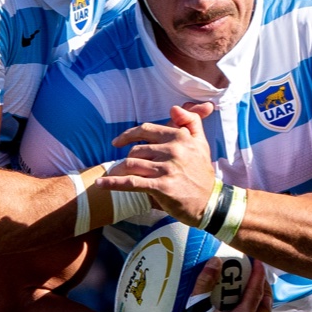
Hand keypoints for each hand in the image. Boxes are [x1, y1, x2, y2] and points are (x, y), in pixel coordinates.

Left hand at [98, 104, 219, 224]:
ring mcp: (166, 169)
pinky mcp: (161, 187)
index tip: (117, 142)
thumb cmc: (201, 173)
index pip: (146, 130)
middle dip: (127, 159)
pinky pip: (131, 182)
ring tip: (114, 176)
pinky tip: (100, 184)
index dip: (128, 135)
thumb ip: (190, 122)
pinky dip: (113, 183)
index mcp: (180, 137)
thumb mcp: (201, 144)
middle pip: (136, 150)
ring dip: (119, 171)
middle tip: (124, 168)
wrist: (210, 203)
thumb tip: (174, 108)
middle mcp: (173, 150)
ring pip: (131, 164)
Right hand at [193, 259, 271, 311]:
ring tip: (253, 297)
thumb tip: (215, 261)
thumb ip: (205, 283)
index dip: (258, 276)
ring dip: (259, 308)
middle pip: (264, 309)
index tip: (259, 263)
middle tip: (259, 279)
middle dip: (264, 292)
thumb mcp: (195, 308)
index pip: (255, 293)